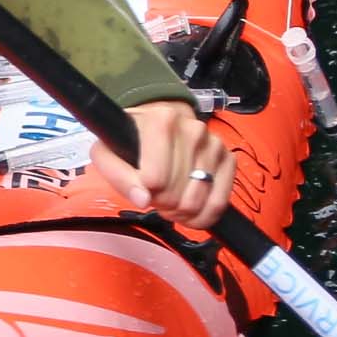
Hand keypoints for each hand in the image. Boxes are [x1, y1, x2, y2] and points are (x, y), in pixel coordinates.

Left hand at [90, 99, 232, 232]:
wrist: (158, 128)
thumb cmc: (131, 143)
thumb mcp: (109, 153)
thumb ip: (118, 176)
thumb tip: (142, 199)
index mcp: (162, 120)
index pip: (155, 179)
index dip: (145, 192)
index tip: (141, 187)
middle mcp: (192, 128)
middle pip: (176, 193)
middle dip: (162, 203)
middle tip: (156, 195)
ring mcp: (213, 144)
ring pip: (198, 201)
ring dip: (181, 212)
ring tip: (170, 201)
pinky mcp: (228, 159)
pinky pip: (219, 203)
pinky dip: (202, 216)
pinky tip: (189, 211)